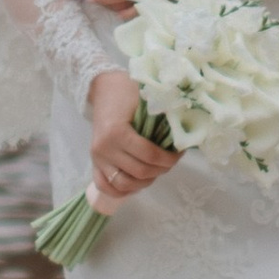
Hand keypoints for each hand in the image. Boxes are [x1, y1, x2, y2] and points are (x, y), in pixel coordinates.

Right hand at [86, 69, 174, 210]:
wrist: (104, 88)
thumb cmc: (127, 92)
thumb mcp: (146, 100)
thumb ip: (162, 119)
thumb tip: (184, 136)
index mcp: (116, 132)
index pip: (149, 156)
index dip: (169, 159)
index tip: (179, 154)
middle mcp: (104, 148)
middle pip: (139, 172)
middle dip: (160, 170)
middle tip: (171, 162)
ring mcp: (97, 158)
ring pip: (124, 184)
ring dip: (144, 182)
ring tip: (156, 171)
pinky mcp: (94, 163)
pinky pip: (105, 186)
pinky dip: (122, 191)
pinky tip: (137, 183)